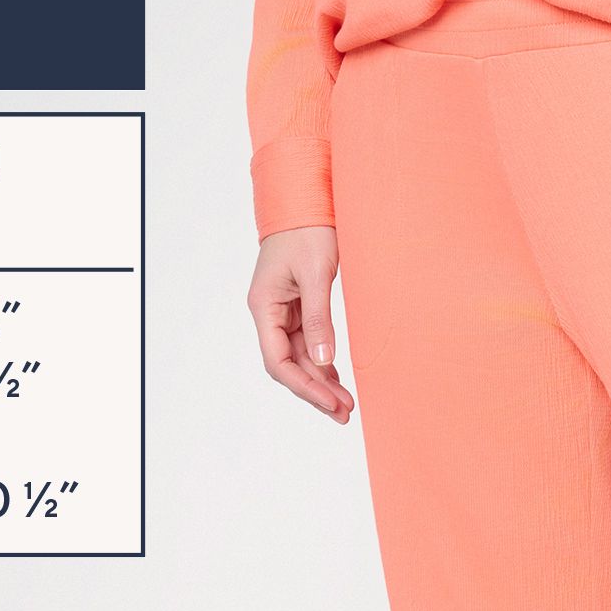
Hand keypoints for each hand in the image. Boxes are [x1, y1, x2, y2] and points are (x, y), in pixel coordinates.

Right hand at [247, 227, 353, 421]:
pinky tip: (338, 380)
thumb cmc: (308, 229)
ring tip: (346, 404)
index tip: (330, 403)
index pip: (277, 361)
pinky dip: (322, 363)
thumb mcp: (316, 273)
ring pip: (299, 358)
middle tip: (345, 412)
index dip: (303, 386)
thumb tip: (321, 360)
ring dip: (321, 382)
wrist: (306, 198)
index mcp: (264, 306)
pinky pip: (307, 344)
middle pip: (288, 365)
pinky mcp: (297, 307)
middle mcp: (269, 312)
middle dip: (315, 391)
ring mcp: (282, 311)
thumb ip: (318, 318)